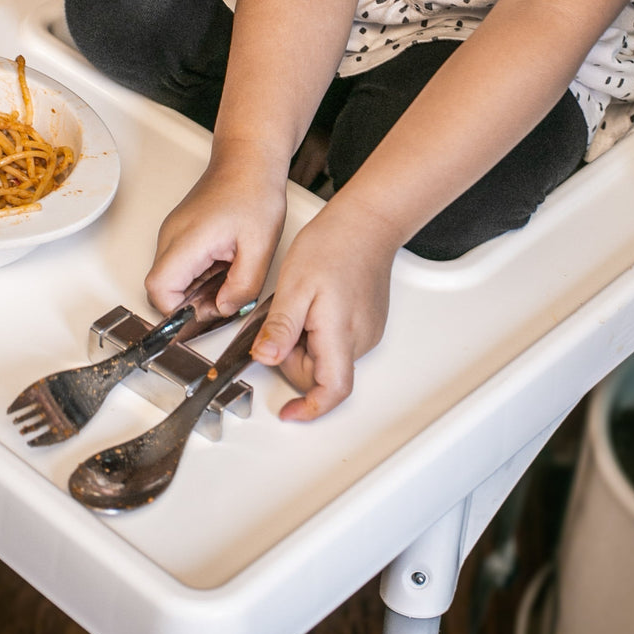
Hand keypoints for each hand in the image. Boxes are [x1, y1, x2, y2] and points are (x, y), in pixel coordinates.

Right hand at [145, 147, 287, 318]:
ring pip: (172, 278)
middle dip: (193, 303)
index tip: (208, 311)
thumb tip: (224, 309)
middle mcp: (171, 236)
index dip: (179, 312)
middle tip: (226, 295)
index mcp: (187, 240)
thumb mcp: (261, 247)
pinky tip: (225, 263)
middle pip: (163, 288)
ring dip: (198, 288)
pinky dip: (200, 275)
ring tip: (230, 273)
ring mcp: (173, 233)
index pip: (158, 290)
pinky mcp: (180, 231)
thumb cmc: (254, 192)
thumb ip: (243, 286)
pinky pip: (181, 265)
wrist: (249, 160)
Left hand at [250, 196, 400, 420]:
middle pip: (322, 373)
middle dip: (294, 357)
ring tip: (301, 303)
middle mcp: (361, 338)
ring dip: (306, 342)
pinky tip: (315, 301)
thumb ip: (280, 328)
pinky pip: (338, 340)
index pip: (333, 390)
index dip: (310, 408)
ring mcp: (368, 330)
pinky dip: (319, 331)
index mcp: (341, 333)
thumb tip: (265, 358)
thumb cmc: (333, 245)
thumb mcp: (294, 286)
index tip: (289, 413)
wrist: (366, 221)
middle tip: (283, 319)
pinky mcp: (368, 321)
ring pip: (328, 357)